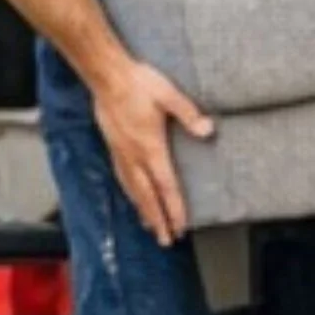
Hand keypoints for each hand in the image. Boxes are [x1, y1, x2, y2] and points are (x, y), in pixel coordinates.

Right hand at [89, 59, 215, 246]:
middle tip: (166, 240)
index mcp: (150, 147)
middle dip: (158, 220)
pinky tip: (133, 197)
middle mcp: (134, 155)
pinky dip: (130, 194)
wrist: (106, 74)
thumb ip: (189, 114)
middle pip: (148, 196)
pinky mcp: (113, 146)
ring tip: (151, 227)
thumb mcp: (169, 95)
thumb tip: (208, 130)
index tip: (181, 226)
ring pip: (133, 190)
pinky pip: (122, 177)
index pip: (166, 185)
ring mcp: (121, 152)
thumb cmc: (138, 83)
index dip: (174, 208)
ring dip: (143, 210)